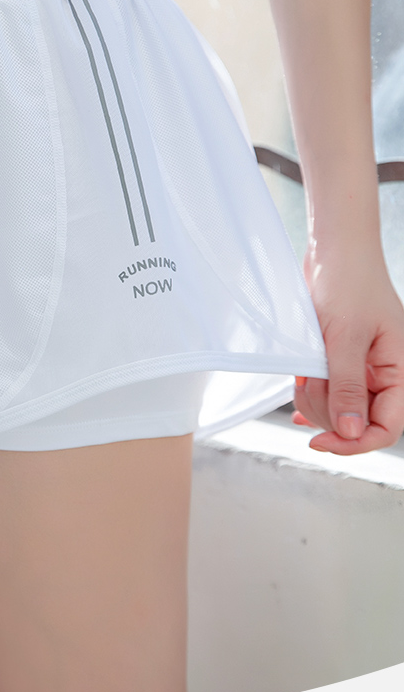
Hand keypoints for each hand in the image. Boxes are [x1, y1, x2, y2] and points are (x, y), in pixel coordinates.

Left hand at [292, 240, 403, 453]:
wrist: (334, 249)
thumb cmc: (349, 282)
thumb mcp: (346, 335)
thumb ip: (348, 385)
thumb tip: (351, 433)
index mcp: (400, 371)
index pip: (386, 428)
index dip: (355, 443)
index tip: (320, 441)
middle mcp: (383, 374)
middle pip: (355, 423)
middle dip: (326, 410)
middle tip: (308, 383)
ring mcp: (359, 368)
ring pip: (336, 408)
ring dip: (314, 398)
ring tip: (304, 371)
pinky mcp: (338, 359)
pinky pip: (325, 391)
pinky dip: (310, 393)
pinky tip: (299, 398)